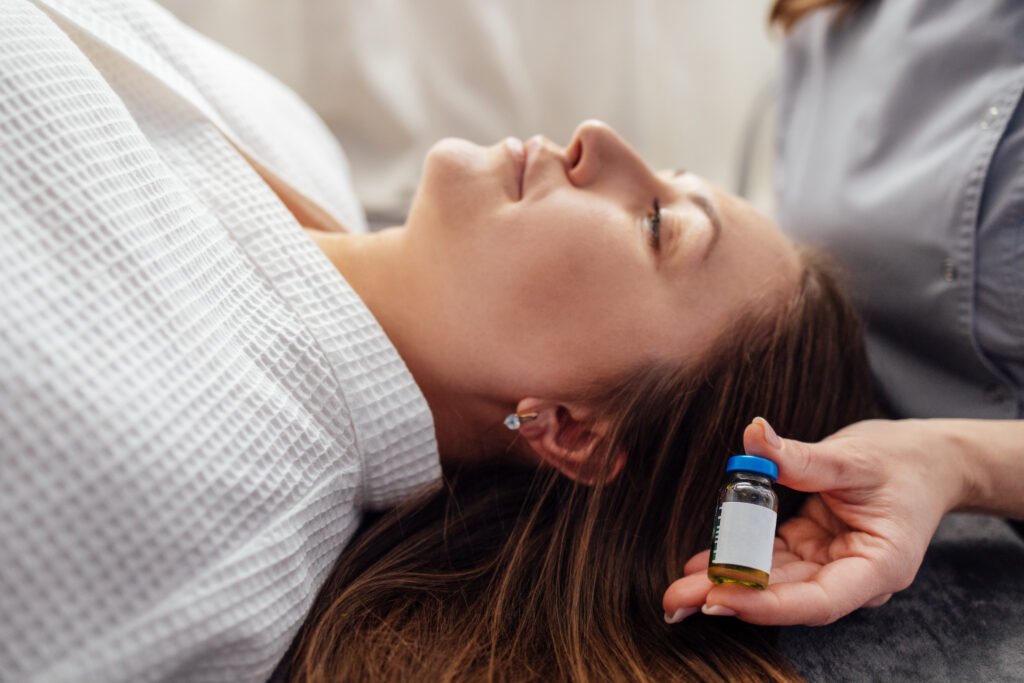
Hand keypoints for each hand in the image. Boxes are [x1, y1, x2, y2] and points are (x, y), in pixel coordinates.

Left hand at [662, 417, 968, 625]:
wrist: (925, 460)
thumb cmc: (901, 462)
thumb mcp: (854, 457)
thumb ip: (802, 456)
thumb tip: (754, 435)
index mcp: (877, 566)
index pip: (817, 601)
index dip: (765, 604)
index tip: (719, 597)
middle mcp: (851, 575)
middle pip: (786, 597)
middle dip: (731, 597)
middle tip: (677, 598)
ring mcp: (829, 563)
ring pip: (772, 581)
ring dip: (726, 582)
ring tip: (677, 588)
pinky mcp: (811, 548)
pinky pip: (770, 558)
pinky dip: (737, 558)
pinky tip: (701, 563)